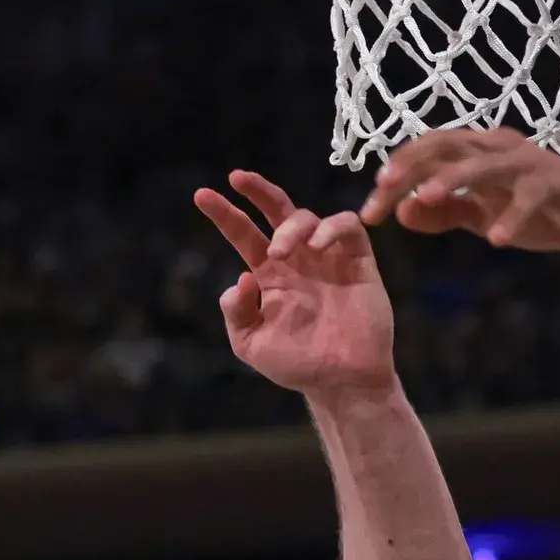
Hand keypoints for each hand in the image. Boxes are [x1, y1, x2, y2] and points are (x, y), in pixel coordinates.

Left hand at [194, 172, 395, 397]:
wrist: (341, 381)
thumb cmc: (296, 364)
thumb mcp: (251, 343)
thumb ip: (236, 313)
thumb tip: (239, 278)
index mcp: (269, 275)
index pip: (244, 234)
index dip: (224, 214)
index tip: (202, 195)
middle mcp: (297, 260)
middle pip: (277, 211)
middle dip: (257, 190)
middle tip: (237, 177)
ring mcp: (327, 258)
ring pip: (308, 218)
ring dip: (290, 227)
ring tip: (279, 252)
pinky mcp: (358, 262)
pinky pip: (347, 228)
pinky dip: (331, 228)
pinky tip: (316, 246)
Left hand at [359, 127, 559, 255]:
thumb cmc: (542, 213)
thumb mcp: (484, 215)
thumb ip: (445, 212)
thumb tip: (402, 211)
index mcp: (480, 152)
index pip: (428, 151)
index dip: (395, 174)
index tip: (367, 211)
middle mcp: (502, 148)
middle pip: (448, 146)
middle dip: (411, 168)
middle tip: (381, 193)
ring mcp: (532, 164)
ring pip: (485, 163)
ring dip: (454, 179)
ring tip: (427, 199)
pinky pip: (532, 197)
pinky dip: (514, 216)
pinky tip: (497, 240)